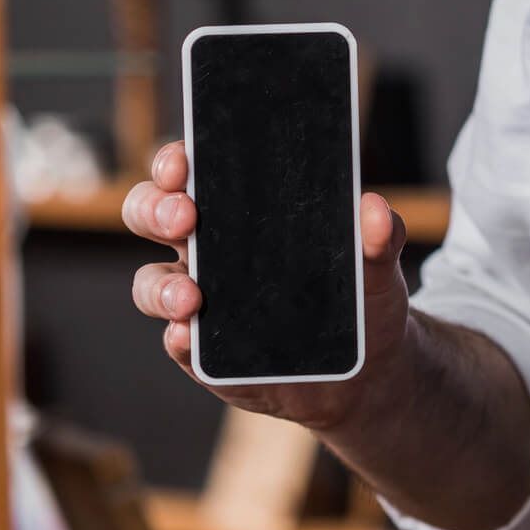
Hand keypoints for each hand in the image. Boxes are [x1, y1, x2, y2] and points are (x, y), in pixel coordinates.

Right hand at [125, 141, 412, 427]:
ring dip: (162, 287)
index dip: (175, 161)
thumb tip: (377, 210)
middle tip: (185, 216)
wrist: (367, 369)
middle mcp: (206, 251)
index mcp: (238, 211)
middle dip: (156, 209)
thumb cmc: (361, 298)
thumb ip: (379, 236)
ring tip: (191, 296)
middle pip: (151, 215)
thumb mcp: (376, 264)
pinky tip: (190, 335)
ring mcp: (198, 302)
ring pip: (151, 283)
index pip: (191, 172)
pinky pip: (177, 343)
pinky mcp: (203, 353)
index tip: (182, 159)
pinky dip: (179, 339)